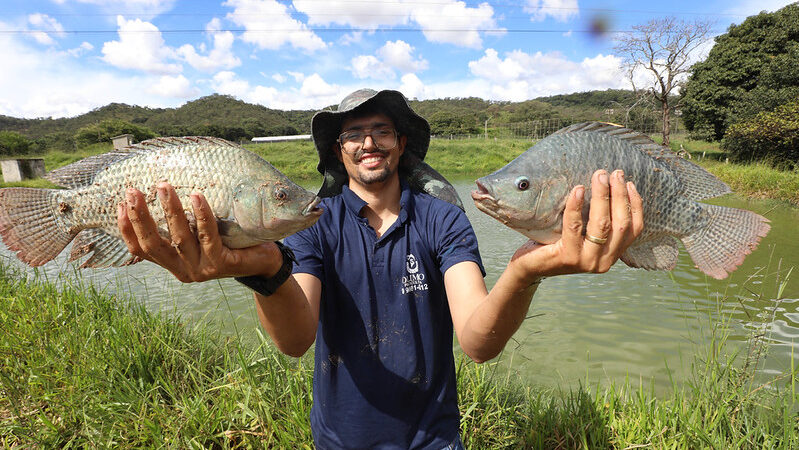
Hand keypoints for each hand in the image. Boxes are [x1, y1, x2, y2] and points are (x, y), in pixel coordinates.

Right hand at [117, 182, 280, 282]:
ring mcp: (203, 270)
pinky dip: (201, 215)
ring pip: (180, 239)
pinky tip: (196, 197)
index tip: (119, 206)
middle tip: (132, 191)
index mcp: (174, 265)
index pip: (142, 251)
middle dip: (140, 217)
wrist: (265, 263)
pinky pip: (208, 236)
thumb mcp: (200, 237)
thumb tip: (159, 192)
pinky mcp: (222, 264)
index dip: (127, 230)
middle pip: (154, 245)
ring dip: (169, 210)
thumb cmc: (230, 243)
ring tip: (162, 186)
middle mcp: (184, 271)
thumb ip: (183, 226)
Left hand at [510, 169, 643, 279]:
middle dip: (619, 195)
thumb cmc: (555, 243)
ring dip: (602, 197)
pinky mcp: (568, 257)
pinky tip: (578, 190)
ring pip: (602, 225)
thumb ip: (597, 219)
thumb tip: (606, 183)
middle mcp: (604, 261)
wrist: (529, 266)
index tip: (629, 183)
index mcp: (612, 254)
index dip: (634, 204)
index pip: (634, 229)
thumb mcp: (582, 233)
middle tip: (614, 173)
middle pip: (621, 224)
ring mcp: (587, 261)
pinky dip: (577, 207)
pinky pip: (575, 227)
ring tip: (599, 176)